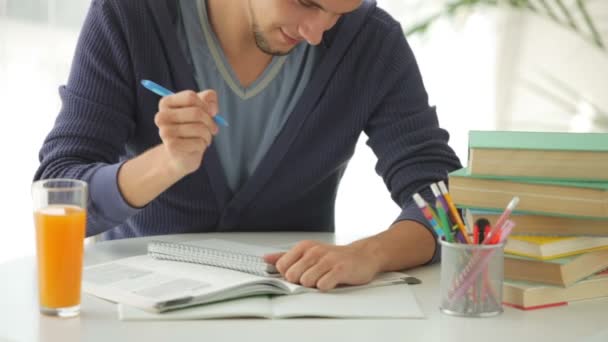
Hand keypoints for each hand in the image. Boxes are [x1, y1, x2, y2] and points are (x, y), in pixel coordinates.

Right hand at [155, 90, 219, 176]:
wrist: (182, 154)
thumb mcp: (202, 108)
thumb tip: (212, 109)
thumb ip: (209, 99)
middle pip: (196, 112)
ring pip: (199, 128)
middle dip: (210, 121)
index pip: (190, 97)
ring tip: (205, 138)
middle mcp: (161, 116)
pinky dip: (203, 144)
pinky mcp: (171, 146)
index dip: (206, 105)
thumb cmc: (192, 127)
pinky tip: (198, 146)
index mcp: (166, 103)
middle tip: (213, 129)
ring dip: (208, 134)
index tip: (211, 113)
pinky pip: (198, 142)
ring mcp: (165, 132)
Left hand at [263, 240, 381, 290]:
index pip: (282, 266)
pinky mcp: (340, 269)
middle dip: (301, 282)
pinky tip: (332, 282)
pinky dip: (325, 287)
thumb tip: (265, 258)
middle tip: (315, 277)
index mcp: (304, 247)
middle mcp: (314, 251)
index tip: (301, 274)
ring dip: (314, 285)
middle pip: (292, 276)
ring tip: (324, 278)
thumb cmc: (334, 257)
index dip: (289, 275)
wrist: (363, 255)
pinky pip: (323, 285)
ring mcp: (327, 259)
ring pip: (306, 282)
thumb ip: (286, 256)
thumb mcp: (308, 253)